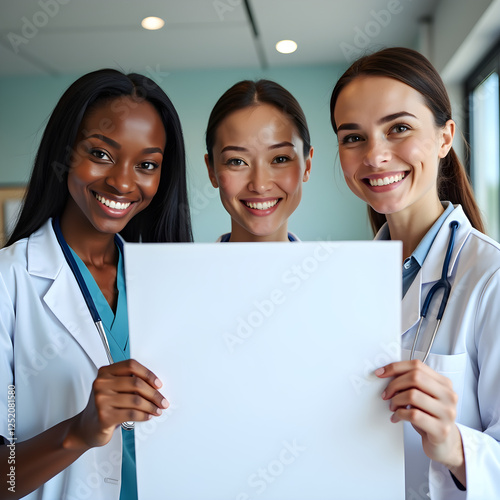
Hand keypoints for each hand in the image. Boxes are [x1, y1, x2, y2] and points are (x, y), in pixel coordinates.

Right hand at [65, 359, 168, 449]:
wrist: (86, 427)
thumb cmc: (104, 406)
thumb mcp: (113, 388)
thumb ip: (129, 381)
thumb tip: (155, 385)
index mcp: (105, 372)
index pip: (131, 365)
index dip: (148, 374)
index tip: (158, 384)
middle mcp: (101, 383)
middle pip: (136, 383)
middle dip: (154, 393)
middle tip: (162, 401)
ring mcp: (101, 400)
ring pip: (136, 400)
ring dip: (151, 406)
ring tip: (157, 410)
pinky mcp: (104, 416)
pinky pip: (132, 414)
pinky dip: (144, 415)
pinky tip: (148, 416)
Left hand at [376, 360, 464, 476]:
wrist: (444, 444)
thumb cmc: (429, 417)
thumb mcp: (424, 396)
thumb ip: (413, 383)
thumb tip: (386, 373)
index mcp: (444, 383)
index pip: (417, 365)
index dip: (395, 367)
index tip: (380, 373)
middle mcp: (449, 396)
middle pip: (415, 378)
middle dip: (394, 384)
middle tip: (386, 394)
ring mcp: (447, 413)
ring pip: (412, 395)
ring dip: (395, 400)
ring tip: (392, 407)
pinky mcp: (441, 429)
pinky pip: (413, 415)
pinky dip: (399, 414)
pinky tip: (396, 417)